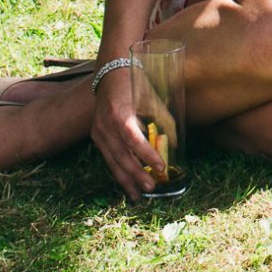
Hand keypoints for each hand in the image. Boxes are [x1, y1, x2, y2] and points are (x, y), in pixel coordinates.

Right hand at [90, 64, 167, 197]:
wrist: (111, 74)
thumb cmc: (136, 85)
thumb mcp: (152, 100)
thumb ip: (164, 121)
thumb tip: (175, 146)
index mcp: (120, 114)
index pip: (133, 139)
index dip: (146, 154)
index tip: (161, 166)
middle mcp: (105, 125)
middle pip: (121, 155)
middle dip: (137, 174)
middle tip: (152, 187)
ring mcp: (98, 132)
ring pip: (112, 161)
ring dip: (126, 180)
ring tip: (138, 196)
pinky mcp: (96, 137)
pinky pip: (108, 158)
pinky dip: (119, 172)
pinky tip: (128, 184)